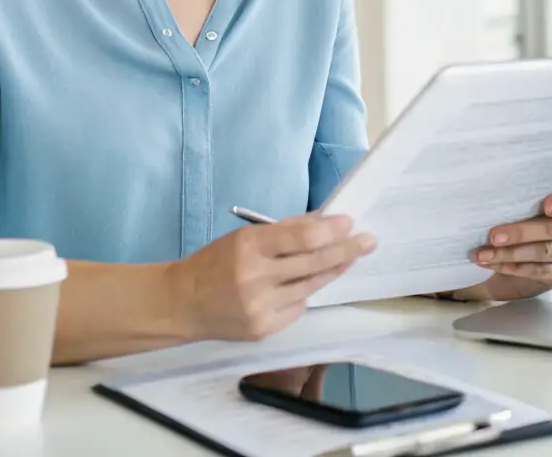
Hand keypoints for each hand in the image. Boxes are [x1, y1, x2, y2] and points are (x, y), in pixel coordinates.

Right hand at [169, 214, 374, 340]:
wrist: (182, 304)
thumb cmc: (216, 262)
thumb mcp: (244, 237)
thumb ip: (284, 231)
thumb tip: (324, 222)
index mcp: (249, 247)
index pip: (302, 239)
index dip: (330, 231)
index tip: (350, 222)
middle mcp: (255, 278)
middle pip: (314, 263)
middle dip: (346, 250)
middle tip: (369, 241)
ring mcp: (260, 307)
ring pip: (310, 286)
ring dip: (331, 271)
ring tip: (346, 258)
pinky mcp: (263, 329)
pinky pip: (297, 307)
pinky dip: (303, 293)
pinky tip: (301, 284)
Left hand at [462, 181, 551, 302]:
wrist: (514, 261)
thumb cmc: (515, 223)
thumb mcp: (517, 209)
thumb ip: (514, 202)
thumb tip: (486, 196)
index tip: (547, 206)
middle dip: (522, 232)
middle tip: (493, 236)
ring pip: (544, 251)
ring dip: (510, 253)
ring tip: (483, 254)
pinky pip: (538, 270)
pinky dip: (511, 267)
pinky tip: (491, 264)